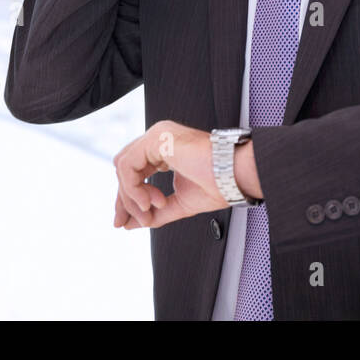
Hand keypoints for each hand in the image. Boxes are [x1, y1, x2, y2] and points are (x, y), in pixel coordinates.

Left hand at [112, 120, 256, 229]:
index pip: (134, 171)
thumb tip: (130, 224)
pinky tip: (151, 201)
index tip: (125, 223)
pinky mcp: (157, 138)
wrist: (236, 176)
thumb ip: (155, 212)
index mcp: (164, 150)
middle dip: (123, 198)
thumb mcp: (179, 203)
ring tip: (150, 212)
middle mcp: (158, 139)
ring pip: (123, 166)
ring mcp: (157, 135)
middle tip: (128, 222)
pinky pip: (128, 165)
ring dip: (131, 196)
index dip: (127, 198)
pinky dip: (134, 188)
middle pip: (125, 168)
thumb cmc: (219, 184)